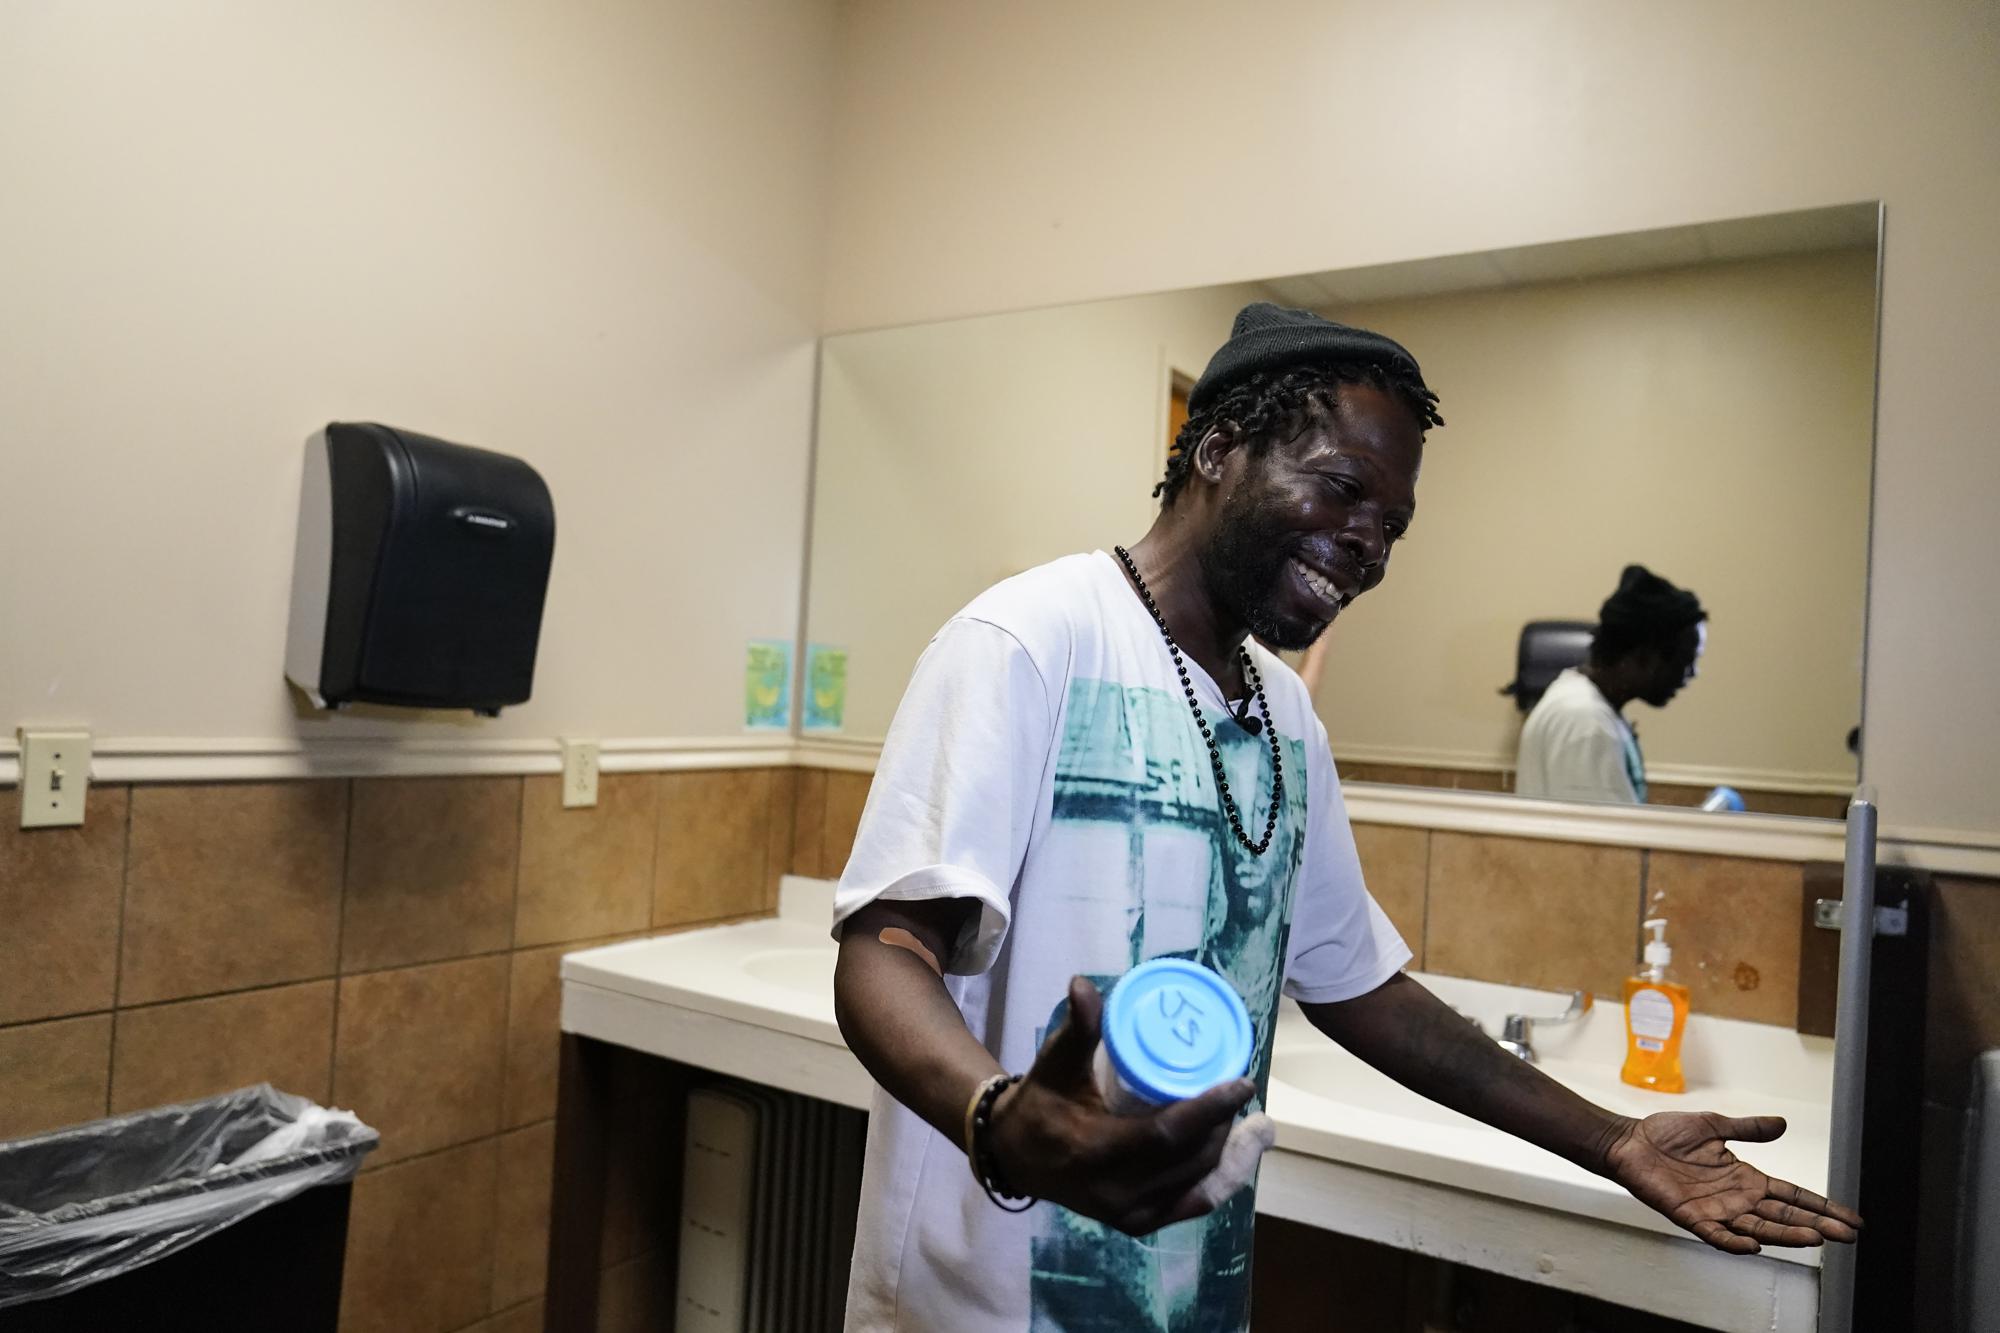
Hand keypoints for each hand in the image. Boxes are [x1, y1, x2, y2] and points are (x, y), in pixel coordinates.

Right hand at [984, 975, 1254, 1235]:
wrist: (1016, 1155)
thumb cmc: (1041, 1102)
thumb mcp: (1054, 1064)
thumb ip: (1076, 1028)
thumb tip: (1083, 984)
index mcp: (1095, 1151)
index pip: (1166, 1134)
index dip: (1209, 1109)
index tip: (1242, 1082)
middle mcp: (1116, 1191)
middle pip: (1189, 1159)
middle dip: (1224, 1126)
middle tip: (1241, 1091)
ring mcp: (1129, 1213)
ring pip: (1196, 1183)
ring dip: (1229, 1152)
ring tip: (1254, 1123)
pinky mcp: (1138, 1223)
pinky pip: (1191, 1204)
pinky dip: (1220, 1181)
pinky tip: (1239, 1158)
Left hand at [1602, 1112, 1863, 1253]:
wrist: (1630, 1142)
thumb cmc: (1667, 1134)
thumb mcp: (1714, 1125)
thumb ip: (1748, 1129)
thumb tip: (1782, 1124)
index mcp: (1746, 1178)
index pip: (1792, 1196)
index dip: (1821, 1207)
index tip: (1851, 1219)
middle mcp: (1737, 1198)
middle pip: (1784, 1217)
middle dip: (1817, 1226)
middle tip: (1848, 1236)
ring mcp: (1716, 1210)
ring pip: (1759, 1229)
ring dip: (1785, 1236)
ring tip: (1815, 1238)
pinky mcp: (1690, 1216)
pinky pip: (1716, 1235)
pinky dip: (1734, 1242)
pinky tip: (1754, 1245)